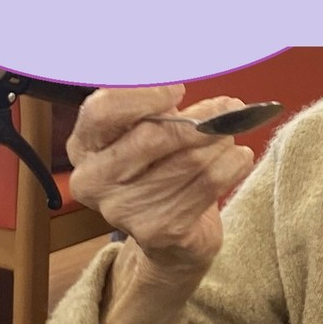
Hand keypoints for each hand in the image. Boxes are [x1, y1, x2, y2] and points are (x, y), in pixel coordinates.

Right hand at [69, 85, 256, 278]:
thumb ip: (160, 106)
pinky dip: (232, 165)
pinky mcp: (158, 230)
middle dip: (199, 119)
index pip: (103, 111)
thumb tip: (199, 90)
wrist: (171, 234)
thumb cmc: (159, 168)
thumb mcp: (149, 129)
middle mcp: (93, 179)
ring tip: (231, 135)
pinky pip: (207, 184)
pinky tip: (238, 158)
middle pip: (151, 136)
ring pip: (188, 160)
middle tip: (229, 108)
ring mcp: (122, 210)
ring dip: (220, 142)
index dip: (143, 95)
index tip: (177, 89)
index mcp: (84, 145)